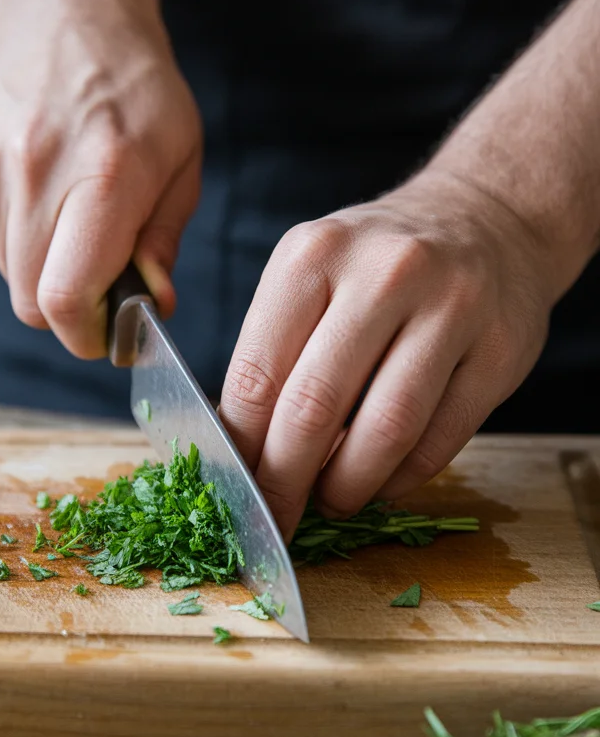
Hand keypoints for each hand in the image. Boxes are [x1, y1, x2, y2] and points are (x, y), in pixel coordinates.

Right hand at [0, 0, 201, 357]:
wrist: (67, 18)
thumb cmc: (137, 94)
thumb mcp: (182, 162)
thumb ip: (164, 239)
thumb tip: (155, 304)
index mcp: (104, 176)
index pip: (65, 297)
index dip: (84, 334)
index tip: (106, 336)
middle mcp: (35, 172)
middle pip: (30, 300)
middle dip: (67, 309)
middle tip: (99, 280)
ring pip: (8, 272)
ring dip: (43, 267)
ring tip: (74, 216)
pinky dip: (19, 235)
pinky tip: (44, 192)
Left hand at [220, 170, 553, 539]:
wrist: (486, 220)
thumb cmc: (377, 265)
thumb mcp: (312, 275)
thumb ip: (274, 353)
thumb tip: (241, 453)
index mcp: (313, 255)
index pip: (256, 374)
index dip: (242, 448)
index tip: (236, 489)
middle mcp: (384, 273)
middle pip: (315, 406)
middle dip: (286, 480)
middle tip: (279, 516)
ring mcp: (451, 309)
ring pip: (386, 429)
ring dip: (348, 485)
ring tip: (333, 500)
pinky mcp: (501, 350)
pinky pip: (441, 439)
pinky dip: (403, 477)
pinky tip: (384, 481)